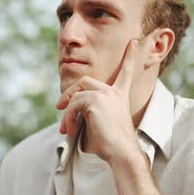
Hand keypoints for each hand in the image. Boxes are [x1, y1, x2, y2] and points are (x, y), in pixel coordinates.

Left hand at [56, 38, 144, 162]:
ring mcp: (105, 94)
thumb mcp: (102, 124)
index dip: (130, 57)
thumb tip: (71, 109)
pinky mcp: (95, 100)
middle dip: (69, 92)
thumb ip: (91, 111)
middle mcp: (114, 92)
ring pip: (75, 97)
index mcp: (120, 96)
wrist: (121, 152)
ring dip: (67, 114)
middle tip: (59, 106)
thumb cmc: (112, 145)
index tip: (134, 43)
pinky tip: (70, 131)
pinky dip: (67, 118)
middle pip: (85, 81)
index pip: (126, 73)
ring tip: (65, 129)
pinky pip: (72, 106)